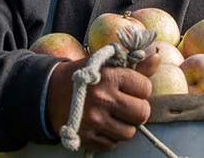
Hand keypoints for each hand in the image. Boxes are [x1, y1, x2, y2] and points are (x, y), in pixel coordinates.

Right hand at [46, 53, 160, 151]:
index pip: (145, 88)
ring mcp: (93, 120)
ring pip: (129, 132)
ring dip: (124, 125)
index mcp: (109, 76)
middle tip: (127, 105)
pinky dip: (110, 137)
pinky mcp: (85, 137)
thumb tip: (156, 58)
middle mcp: (102, 98)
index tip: (130, 87)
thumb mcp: (105, 63)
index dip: (140, 88)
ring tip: (113, 115)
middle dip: (137, 110)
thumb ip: (134, 63)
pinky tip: (101, 124)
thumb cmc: (83, 75)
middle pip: (142, 113)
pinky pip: (112, 144)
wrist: (47, 91)